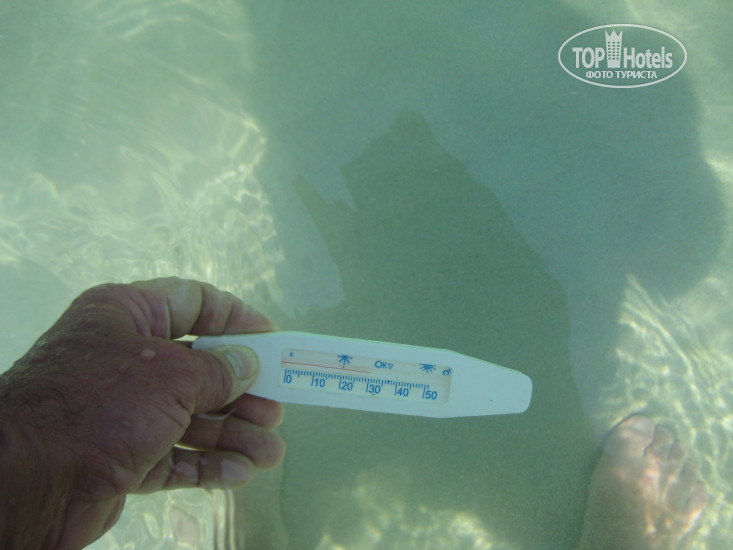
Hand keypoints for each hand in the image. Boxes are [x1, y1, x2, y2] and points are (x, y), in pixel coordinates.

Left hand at [0, 278, 285, 548]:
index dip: (235, 318)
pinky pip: (174, 455)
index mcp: (127, 315)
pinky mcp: (121, 455)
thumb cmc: (104, 403)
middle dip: (241, 391)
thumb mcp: (171, 375)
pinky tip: (240, 472)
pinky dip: (206, 464)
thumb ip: (218, 371)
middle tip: (276, 408)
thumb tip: (247, 366)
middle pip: (199, 367)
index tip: (271, 338)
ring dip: (232, 434)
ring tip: (270, 451)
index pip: (192, 302)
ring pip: (190, 417)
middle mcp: (125, 357)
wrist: (28, 479)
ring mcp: (123, 410)